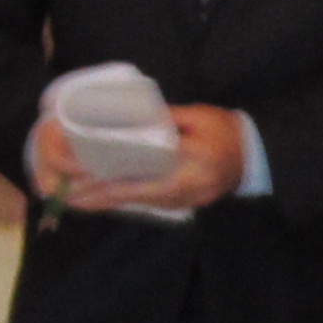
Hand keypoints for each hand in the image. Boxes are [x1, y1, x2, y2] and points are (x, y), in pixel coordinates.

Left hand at [30, 106, 242, 216]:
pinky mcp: (182, 206)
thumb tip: (133, 116)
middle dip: (97, 194)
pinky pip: (147, 203)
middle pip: (134, 192)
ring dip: (106, 201)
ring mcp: (184, 200)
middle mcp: (185, 186)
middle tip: (65, 193)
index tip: (81, 170)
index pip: (144, 167)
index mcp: (191, 159)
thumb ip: (167, 117)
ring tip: (74, 199)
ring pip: (138, 202)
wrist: (256, 158)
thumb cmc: (228, 131)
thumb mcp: (200, 116)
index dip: (110, 172)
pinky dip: (123, 201)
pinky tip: (102, 199)